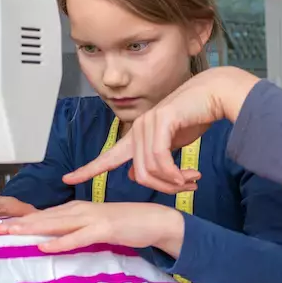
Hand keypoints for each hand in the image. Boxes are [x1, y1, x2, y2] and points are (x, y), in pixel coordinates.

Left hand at [0, 201, 183, 254]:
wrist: (153, 220)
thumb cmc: (124, 224)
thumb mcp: (94, 226)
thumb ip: (75, 231)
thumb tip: (54, 239)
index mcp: (77, 209)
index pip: (44, 215)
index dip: (23, 220)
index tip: (3, 225)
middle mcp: (80, 210)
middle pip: (44, 218)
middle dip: (20, 223)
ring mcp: (91, 218)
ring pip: (55, 224)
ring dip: (32, 229)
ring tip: (12, 233)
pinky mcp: (104, 229)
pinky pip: (77, 238)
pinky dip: (60, 242)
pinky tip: (44, 246)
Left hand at [63, 67, 258, 193]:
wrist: (213, 94)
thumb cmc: (195, 117)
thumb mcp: (171, 144)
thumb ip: (154, 158)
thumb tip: (137, 174)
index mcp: (136, 136)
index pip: (107, 157)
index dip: (87, 169)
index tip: (68, 178)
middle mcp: (137, 129)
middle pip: (140, 175)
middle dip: (163, 188)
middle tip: (185, 187)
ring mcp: (147, 124)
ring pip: (150, 170)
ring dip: (173, 182)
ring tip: (190, 180)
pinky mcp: (160, 121)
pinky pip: (160, 159)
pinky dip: (174, 174)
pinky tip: (187, 176)